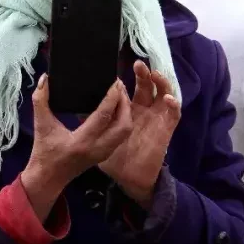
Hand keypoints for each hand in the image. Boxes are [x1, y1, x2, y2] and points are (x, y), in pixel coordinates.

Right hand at [20, 76, 131, 217]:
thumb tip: (45, 77)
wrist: (48, 178)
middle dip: (125, 104)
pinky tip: (116, 109)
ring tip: (119, 95)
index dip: (112, 98)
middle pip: (123, 125)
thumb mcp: (41, 124)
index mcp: (82, 141)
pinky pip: (121, 136)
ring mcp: (104, 153)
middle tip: (120, 87)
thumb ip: (40, 100)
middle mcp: (97, 148)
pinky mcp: (105, 155)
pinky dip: (122, 121)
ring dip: (126, 112)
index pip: (104, 116)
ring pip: (125, 131)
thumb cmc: (43, 151)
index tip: (115, 82)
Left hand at [99, 61, 180, 205]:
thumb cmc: (114, 160)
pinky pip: (174, 115)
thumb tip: (70, 105)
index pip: (126, 90)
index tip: (114, 70)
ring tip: (154, 74)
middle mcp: (143, 111)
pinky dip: (174, 105)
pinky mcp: (166, 129)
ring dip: (162, 82)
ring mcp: (156, 119)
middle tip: (137, 64)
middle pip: (146, 86)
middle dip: (143, 74)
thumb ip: (86, 120)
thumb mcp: (97, 137)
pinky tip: (167, 98)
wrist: (130, 179)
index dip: (123, 80)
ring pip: (163, 94)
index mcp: (126, 111)